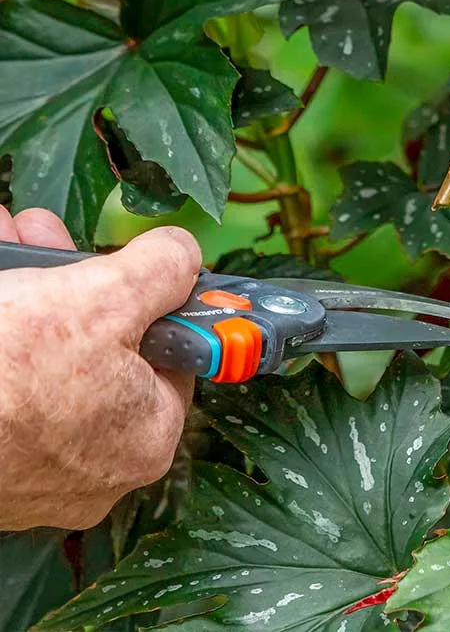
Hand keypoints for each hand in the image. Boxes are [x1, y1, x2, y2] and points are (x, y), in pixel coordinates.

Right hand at [0, 208, 201, 530]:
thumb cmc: (13, 374)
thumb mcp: (110, 295)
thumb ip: (164, 269)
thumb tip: (182, 256)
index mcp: (145, 438)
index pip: (168, 356)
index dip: (148, 297)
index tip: (126, 259)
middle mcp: (94, 466)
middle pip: (96, 344)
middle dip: (68, 274)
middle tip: (45, 233)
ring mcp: (32, 466)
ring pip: (42, 353)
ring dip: (28, 283)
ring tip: (9, 233)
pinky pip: (5, 376)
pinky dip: (1, 317)